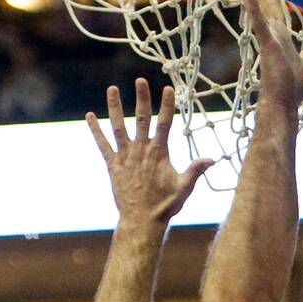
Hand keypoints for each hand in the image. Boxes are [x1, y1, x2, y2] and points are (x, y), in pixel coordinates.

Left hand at [86, 78, 212, 227]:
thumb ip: (196, 171)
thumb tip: (212, 159)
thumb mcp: (185, 188)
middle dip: (142, 98)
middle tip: (140, 80)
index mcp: (159, 153)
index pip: (164, 124)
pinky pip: (102, 144)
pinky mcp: (112, 165)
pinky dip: (96, 130)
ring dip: (116, 107)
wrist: (141, 221)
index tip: (167, 88)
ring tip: (112, 89)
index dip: (166, 105)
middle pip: (142, 119)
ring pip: (119, 126)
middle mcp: (141, 151)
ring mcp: (125, 157)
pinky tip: (90, 116)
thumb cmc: (165, 206)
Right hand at [239, 0, 302, 113]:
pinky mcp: (268, 45)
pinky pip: (259, 24)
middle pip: (263, 3)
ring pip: (257, 8)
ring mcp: (269, 39)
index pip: (275, 10)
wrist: (284, 105)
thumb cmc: (291, 91)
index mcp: (281, 38)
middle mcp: (273, 35)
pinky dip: (254, 9)